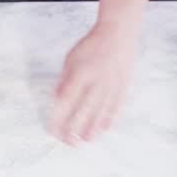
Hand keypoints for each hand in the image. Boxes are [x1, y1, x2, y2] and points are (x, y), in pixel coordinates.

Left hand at [50, 24, 132, 144]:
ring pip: (101, 112)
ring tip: (86, 141)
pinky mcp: (123, 87)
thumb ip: (63, 80)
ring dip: (93, 129)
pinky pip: (116, 107)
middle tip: (69, 143)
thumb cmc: (90, 46)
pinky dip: (110, 119)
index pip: (66, 102)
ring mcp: (112, 86)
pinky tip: (105, 130)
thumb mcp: (70, 59)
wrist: (118, 33)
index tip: (53, 130)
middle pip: (84, 111)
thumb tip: (57, 100)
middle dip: (75, 129)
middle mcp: (96, 82)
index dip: (59, 118)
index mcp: (80, 74)